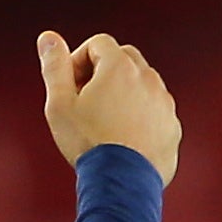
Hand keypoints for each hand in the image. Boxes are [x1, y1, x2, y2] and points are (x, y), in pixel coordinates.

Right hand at [39, 30, 179, 184]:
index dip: (78, 60)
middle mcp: (148, 78)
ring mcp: (164, 103)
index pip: (98, 43)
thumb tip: (48, 38)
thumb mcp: (60, 104)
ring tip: (105, 122)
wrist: (123, 183)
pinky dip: (142, 115)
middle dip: (103, 71)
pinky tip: (125, 138)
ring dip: (124, 92)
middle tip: (87, 100)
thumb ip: (55, 67)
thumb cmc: (88, 143)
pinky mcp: (173, 126)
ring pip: (143, 84)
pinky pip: (156, 111)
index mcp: (120, 67)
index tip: (71, 86)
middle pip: (124, 58)